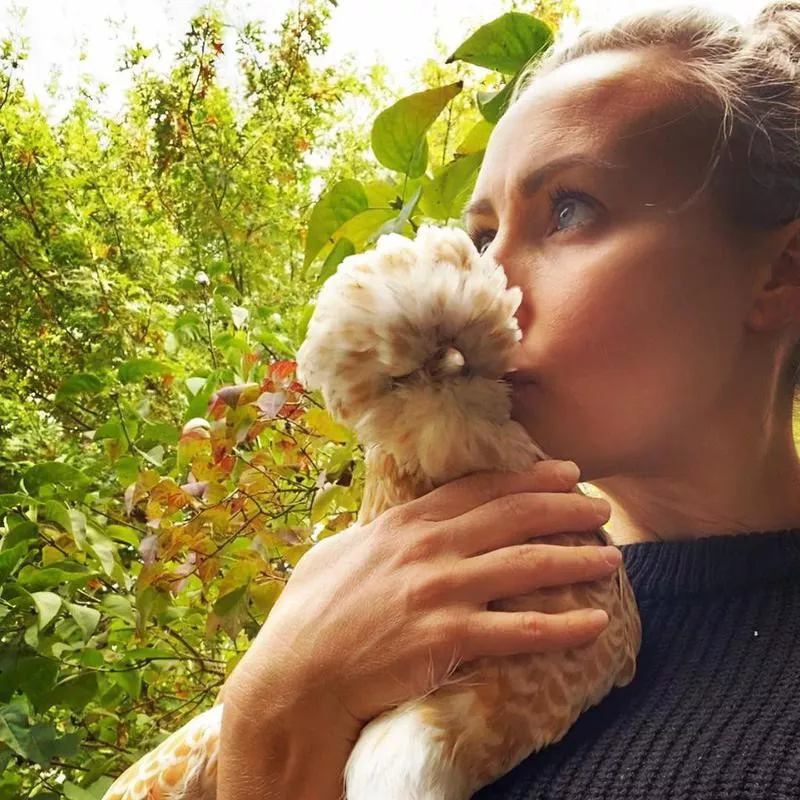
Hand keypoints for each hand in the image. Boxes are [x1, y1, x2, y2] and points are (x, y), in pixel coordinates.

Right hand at [221, 460, 614, 740]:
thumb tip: (396, 526)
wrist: (297, 678)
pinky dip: (562, 627)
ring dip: (575, 558)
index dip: (528, 477)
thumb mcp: (338, 554)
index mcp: (405, 523)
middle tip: (599, 507)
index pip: (479, 488)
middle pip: (512, 516)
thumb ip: (377, 534)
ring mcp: (440, 590)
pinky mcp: (447, 637)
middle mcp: (428, 547)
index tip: (565, 473)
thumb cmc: (309, 616)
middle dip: (563, 507)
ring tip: (610, 558)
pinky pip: (518, 630)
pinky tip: (595, 625)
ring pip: (525, 564)